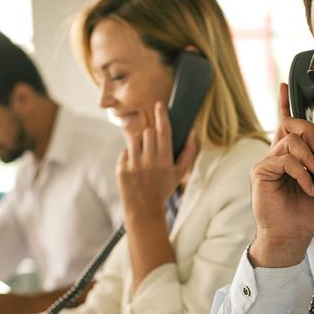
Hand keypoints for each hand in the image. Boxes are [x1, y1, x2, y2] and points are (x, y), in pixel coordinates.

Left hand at [117, 101, 197, 219]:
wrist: (144, 209)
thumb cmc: (164, 188)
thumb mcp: (180, 173)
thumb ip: (189, 152)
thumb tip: (192, 132)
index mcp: (164, 161)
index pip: (163, 131)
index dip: (161, 116)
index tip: (159, 105)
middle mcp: (149, 162)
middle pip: (148, 132)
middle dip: (151, 135)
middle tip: (152, 147)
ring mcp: (133, 165)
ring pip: (135, 139)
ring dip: (140, 144)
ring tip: (144, 157)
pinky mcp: (121, 169)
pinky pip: (125, 151)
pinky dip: (130, 156)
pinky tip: (135, 168)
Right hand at [248, 83, 313, 267]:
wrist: (292, 237)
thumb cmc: (305, 214)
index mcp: (290, 156)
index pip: (286, 123)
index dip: (284, 103)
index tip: (285, 85)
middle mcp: (276, 155)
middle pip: (291, 124)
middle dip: (311, 131)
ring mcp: (267, 163)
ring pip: (291, 142)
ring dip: (312, 158)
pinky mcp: (261, 172)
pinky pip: (286, 160)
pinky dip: (302, 173)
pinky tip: (309, 187)